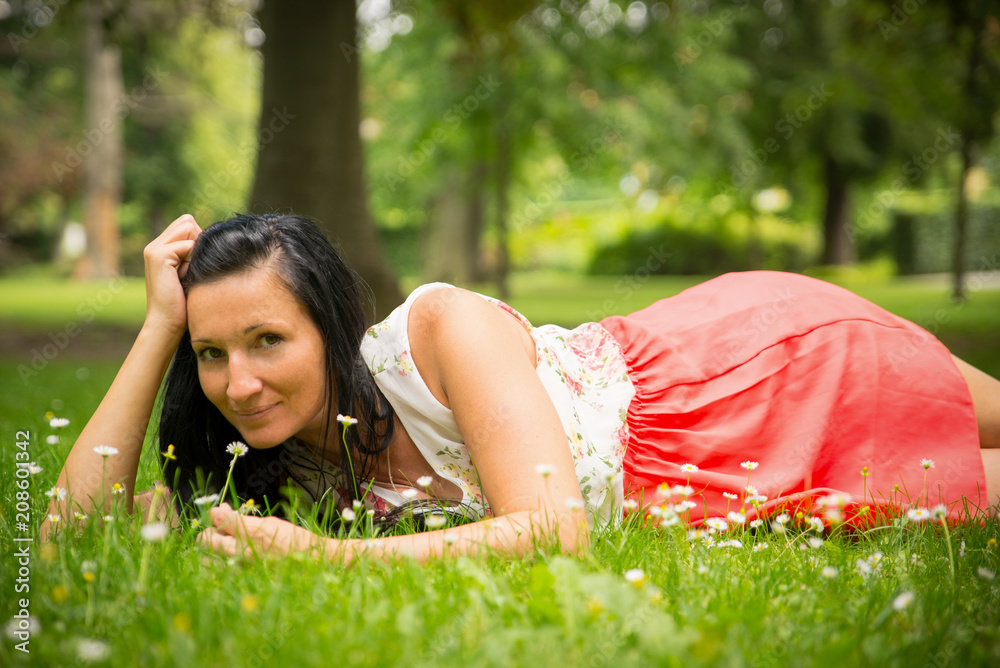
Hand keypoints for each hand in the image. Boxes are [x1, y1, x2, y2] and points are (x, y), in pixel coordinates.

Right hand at [142, 214, 201, 336]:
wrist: (167, 323)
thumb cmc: (184, 303)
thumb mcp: (190, 272)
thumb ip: (194, 253)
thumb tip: (211, 237)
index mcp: (160, 248)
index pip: (187, 223)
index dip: (199, 239)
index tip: (195, 264)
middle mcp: (154, 245)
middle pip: (188, 221)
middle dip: (198, 240)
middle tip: (192, 268)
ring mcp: (154, 249)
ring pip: (188, 227)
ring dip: (195, 250)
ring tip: (188, 272)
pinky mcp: (158, 256)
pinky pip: (187, 244)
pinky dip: (192, 260)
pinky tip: (184, 277)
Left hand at [196, 503, 332, 560]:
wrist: (311, 563)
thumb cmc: (292, 539)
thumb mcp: (269, 522)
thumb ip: (242, 519)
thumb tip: (221, 510)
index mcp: (252, 532)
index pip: (220, 518)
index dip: (216, 512)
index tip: (220, 511)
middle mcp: (244, 551)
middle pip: (205, 540)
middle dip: (207, 532)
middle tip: (218, 529)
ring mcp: (240, 568)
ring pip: (206, 559)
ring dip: (210, 550)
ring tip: (222, 545)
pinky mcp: (241, 580)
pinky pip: (217, 572)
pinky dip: (217, 564)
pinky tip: (227, 558)